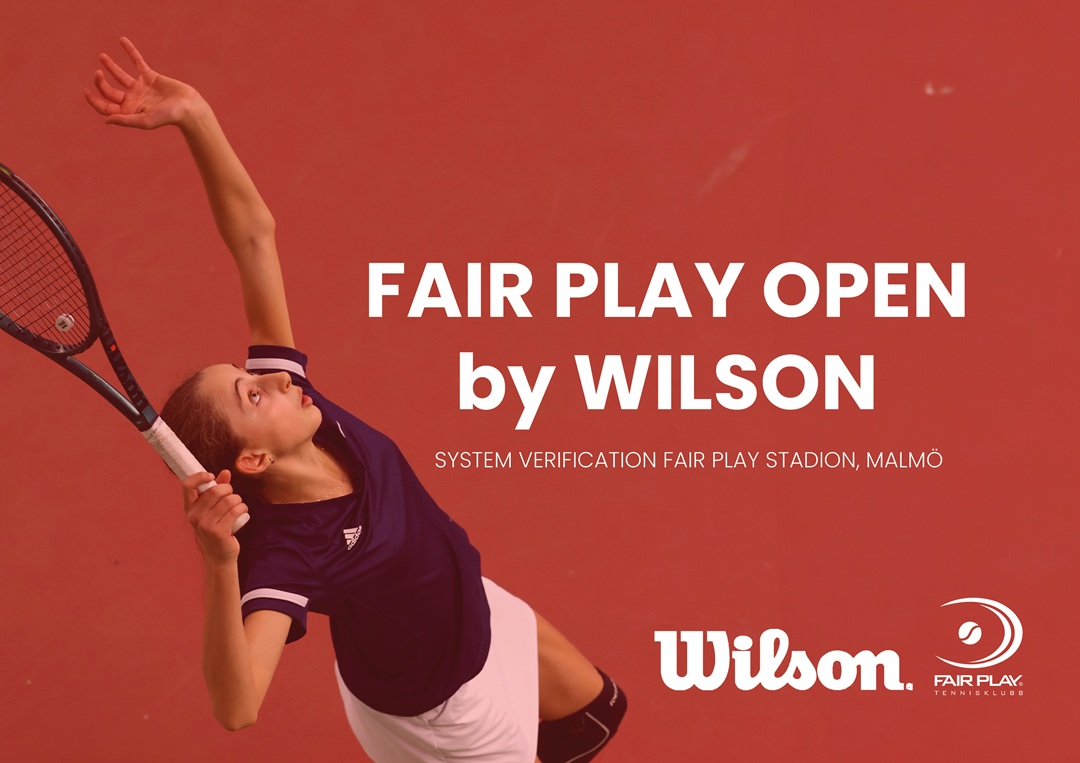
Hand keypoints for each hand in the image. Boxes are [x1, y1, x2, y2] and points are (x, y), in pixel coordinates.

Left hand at [84, 37, 203, 129]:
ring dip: (110, 66)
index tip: (85, 91)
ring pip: (120, 75)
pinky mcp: (150, 77)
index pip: (106, 107)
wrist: (188, 107)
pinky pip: (137, 62)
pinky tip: (122, 40)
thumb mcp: (145, 121)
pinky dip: (130, 51)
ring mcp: (141, 88)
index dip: (94, 101)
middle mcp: (133, 100)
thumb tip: (107, 119)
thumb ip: (126, 120)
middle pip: (110, 91)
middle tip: (98, 73)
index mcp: (129, 111)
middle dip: (100, 83)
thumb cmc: (168, 117)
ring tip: (101, 57)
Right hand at [182, 469, 248, 563]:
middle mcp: (195, 516)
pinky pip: (236, 511)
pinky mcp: (219, 532)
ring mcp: (206, 525)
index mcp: (190, 508)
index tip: (211, 476)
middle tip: (232, 495)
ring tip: (238, 506)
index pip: (187, 485)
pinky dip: (243, 508)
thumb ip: (218, 489)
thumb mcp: (213, 509)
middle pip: (215, 491)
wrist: (219, 556)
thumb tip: (226, 472)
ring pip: (229, 500)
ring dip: (238, 500)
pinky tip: (242, 511)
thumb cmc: (216, 529)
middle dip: (228, 489)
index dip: (199, 476)